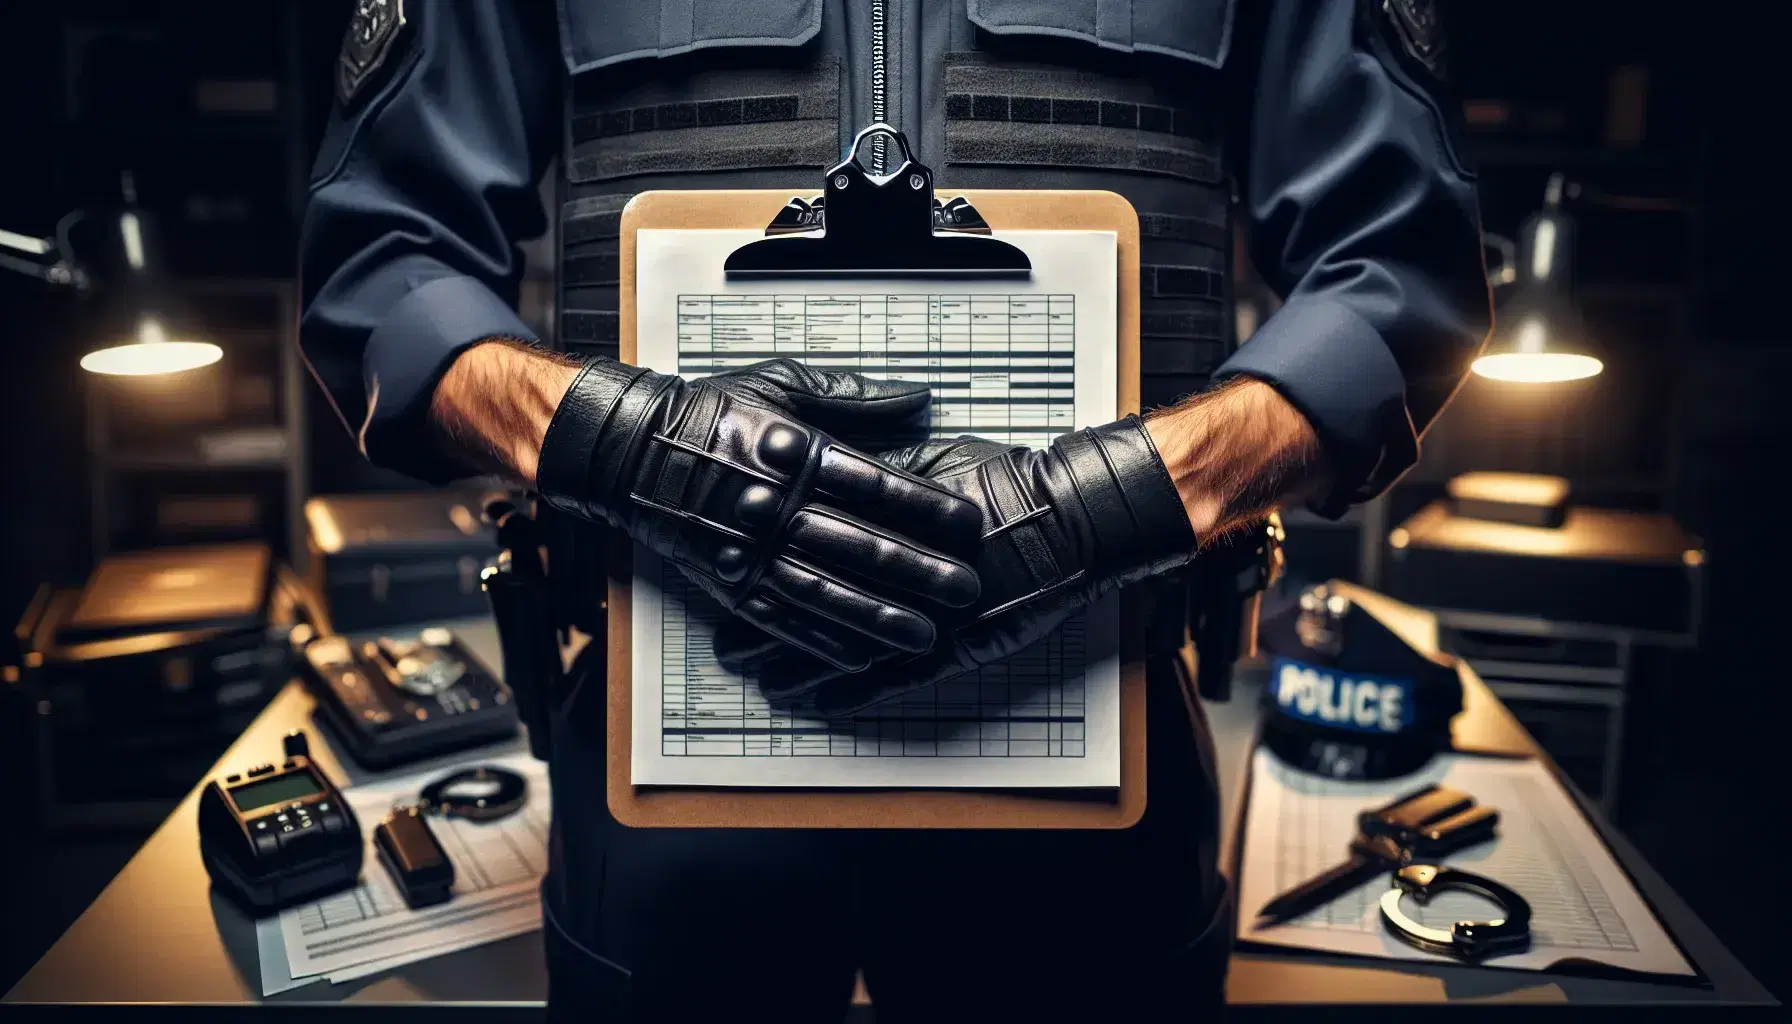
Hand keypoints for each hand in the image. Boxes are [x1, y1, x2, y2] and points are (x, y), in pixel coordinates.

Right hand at [535, 358, 982, 671]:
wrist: (634, 448)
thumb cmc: (715, 411)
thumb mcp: (782, 383)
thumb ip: (853, 397)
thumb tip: (918, 400)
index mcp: (799, 452)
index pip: (878, 484)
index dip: (927, 507)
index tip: (968, 524)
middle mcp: (779, 505)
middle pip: (862, 544)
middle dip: (920, 572)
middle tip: (966, 589)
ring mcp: (752, 549)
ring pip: (827, 591)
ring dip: (879, 617)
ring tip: (925, 635)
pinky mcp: (730, 582)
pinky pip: (783, 618)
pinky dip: (823, 640)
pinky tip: (862, 655)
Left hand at [715, 415, 1197, 712]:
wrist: (1071, 518)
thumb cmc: (1007, 478)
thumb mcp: (934, 453)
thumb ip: (881, 455)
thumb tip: (833, 451)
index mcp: (882, 507)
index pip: (804, 536)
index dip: (759, 552)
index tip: (723, 559)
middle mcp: (892, 562)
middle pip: (807, 594)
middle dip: (758, 620)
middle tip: (718, 638)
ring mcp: (918, 609)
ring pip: (837, 641)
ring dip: (790, 661)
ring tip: (748, 674)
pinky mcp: (949, 645)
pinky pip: (887, 674)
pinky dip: (848, 687)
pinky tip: (812, 700)